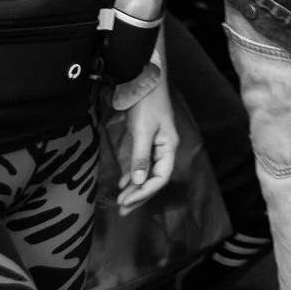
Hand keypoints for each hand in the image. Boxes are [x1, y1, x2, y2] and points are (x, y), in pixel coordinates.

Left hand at [113, 64, 175, 212]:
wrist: (143, 79)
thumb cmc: (147, 103)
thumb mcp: (143, 130)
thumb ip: (141, 156)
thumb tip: (140, 181)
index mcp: (169, 146)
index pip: (161, 177)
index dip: (145, 192)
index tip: (127, 202)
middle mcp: (165, 148)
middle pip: (155, 178)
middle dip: (140, 195)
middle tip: (122, 210)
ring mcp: (155, 144)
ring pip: (147, 172)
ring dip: (135, 187)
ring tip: (121, 201)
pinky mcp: (145, 139)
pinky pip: (141, 163)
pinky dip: (133, 175)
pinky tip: (124, 183)